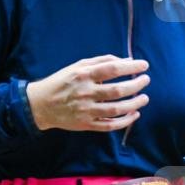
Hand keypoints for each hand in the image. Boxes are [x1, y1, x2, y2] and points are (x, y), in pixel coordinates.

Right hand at [25, 54, 149, 131]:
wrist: (39, 105)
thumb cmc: (60, 83)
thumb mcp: (77, 66)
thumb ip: (101, 61)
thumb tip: (127, 60)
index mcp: (83, 75)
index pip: (113, 69)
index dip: (132, 67)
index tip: (144, 66)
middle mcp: (85, 93)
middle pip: (118, 90)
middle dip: (137, 85)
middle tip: (145, 81)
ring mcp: (85, 110)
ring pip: (117, 108)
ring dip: (135, 103)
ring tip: (144, 98)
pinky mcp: (85, 124)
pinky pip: (109, 124)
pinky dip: (125, 121)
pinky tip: (134, 114)